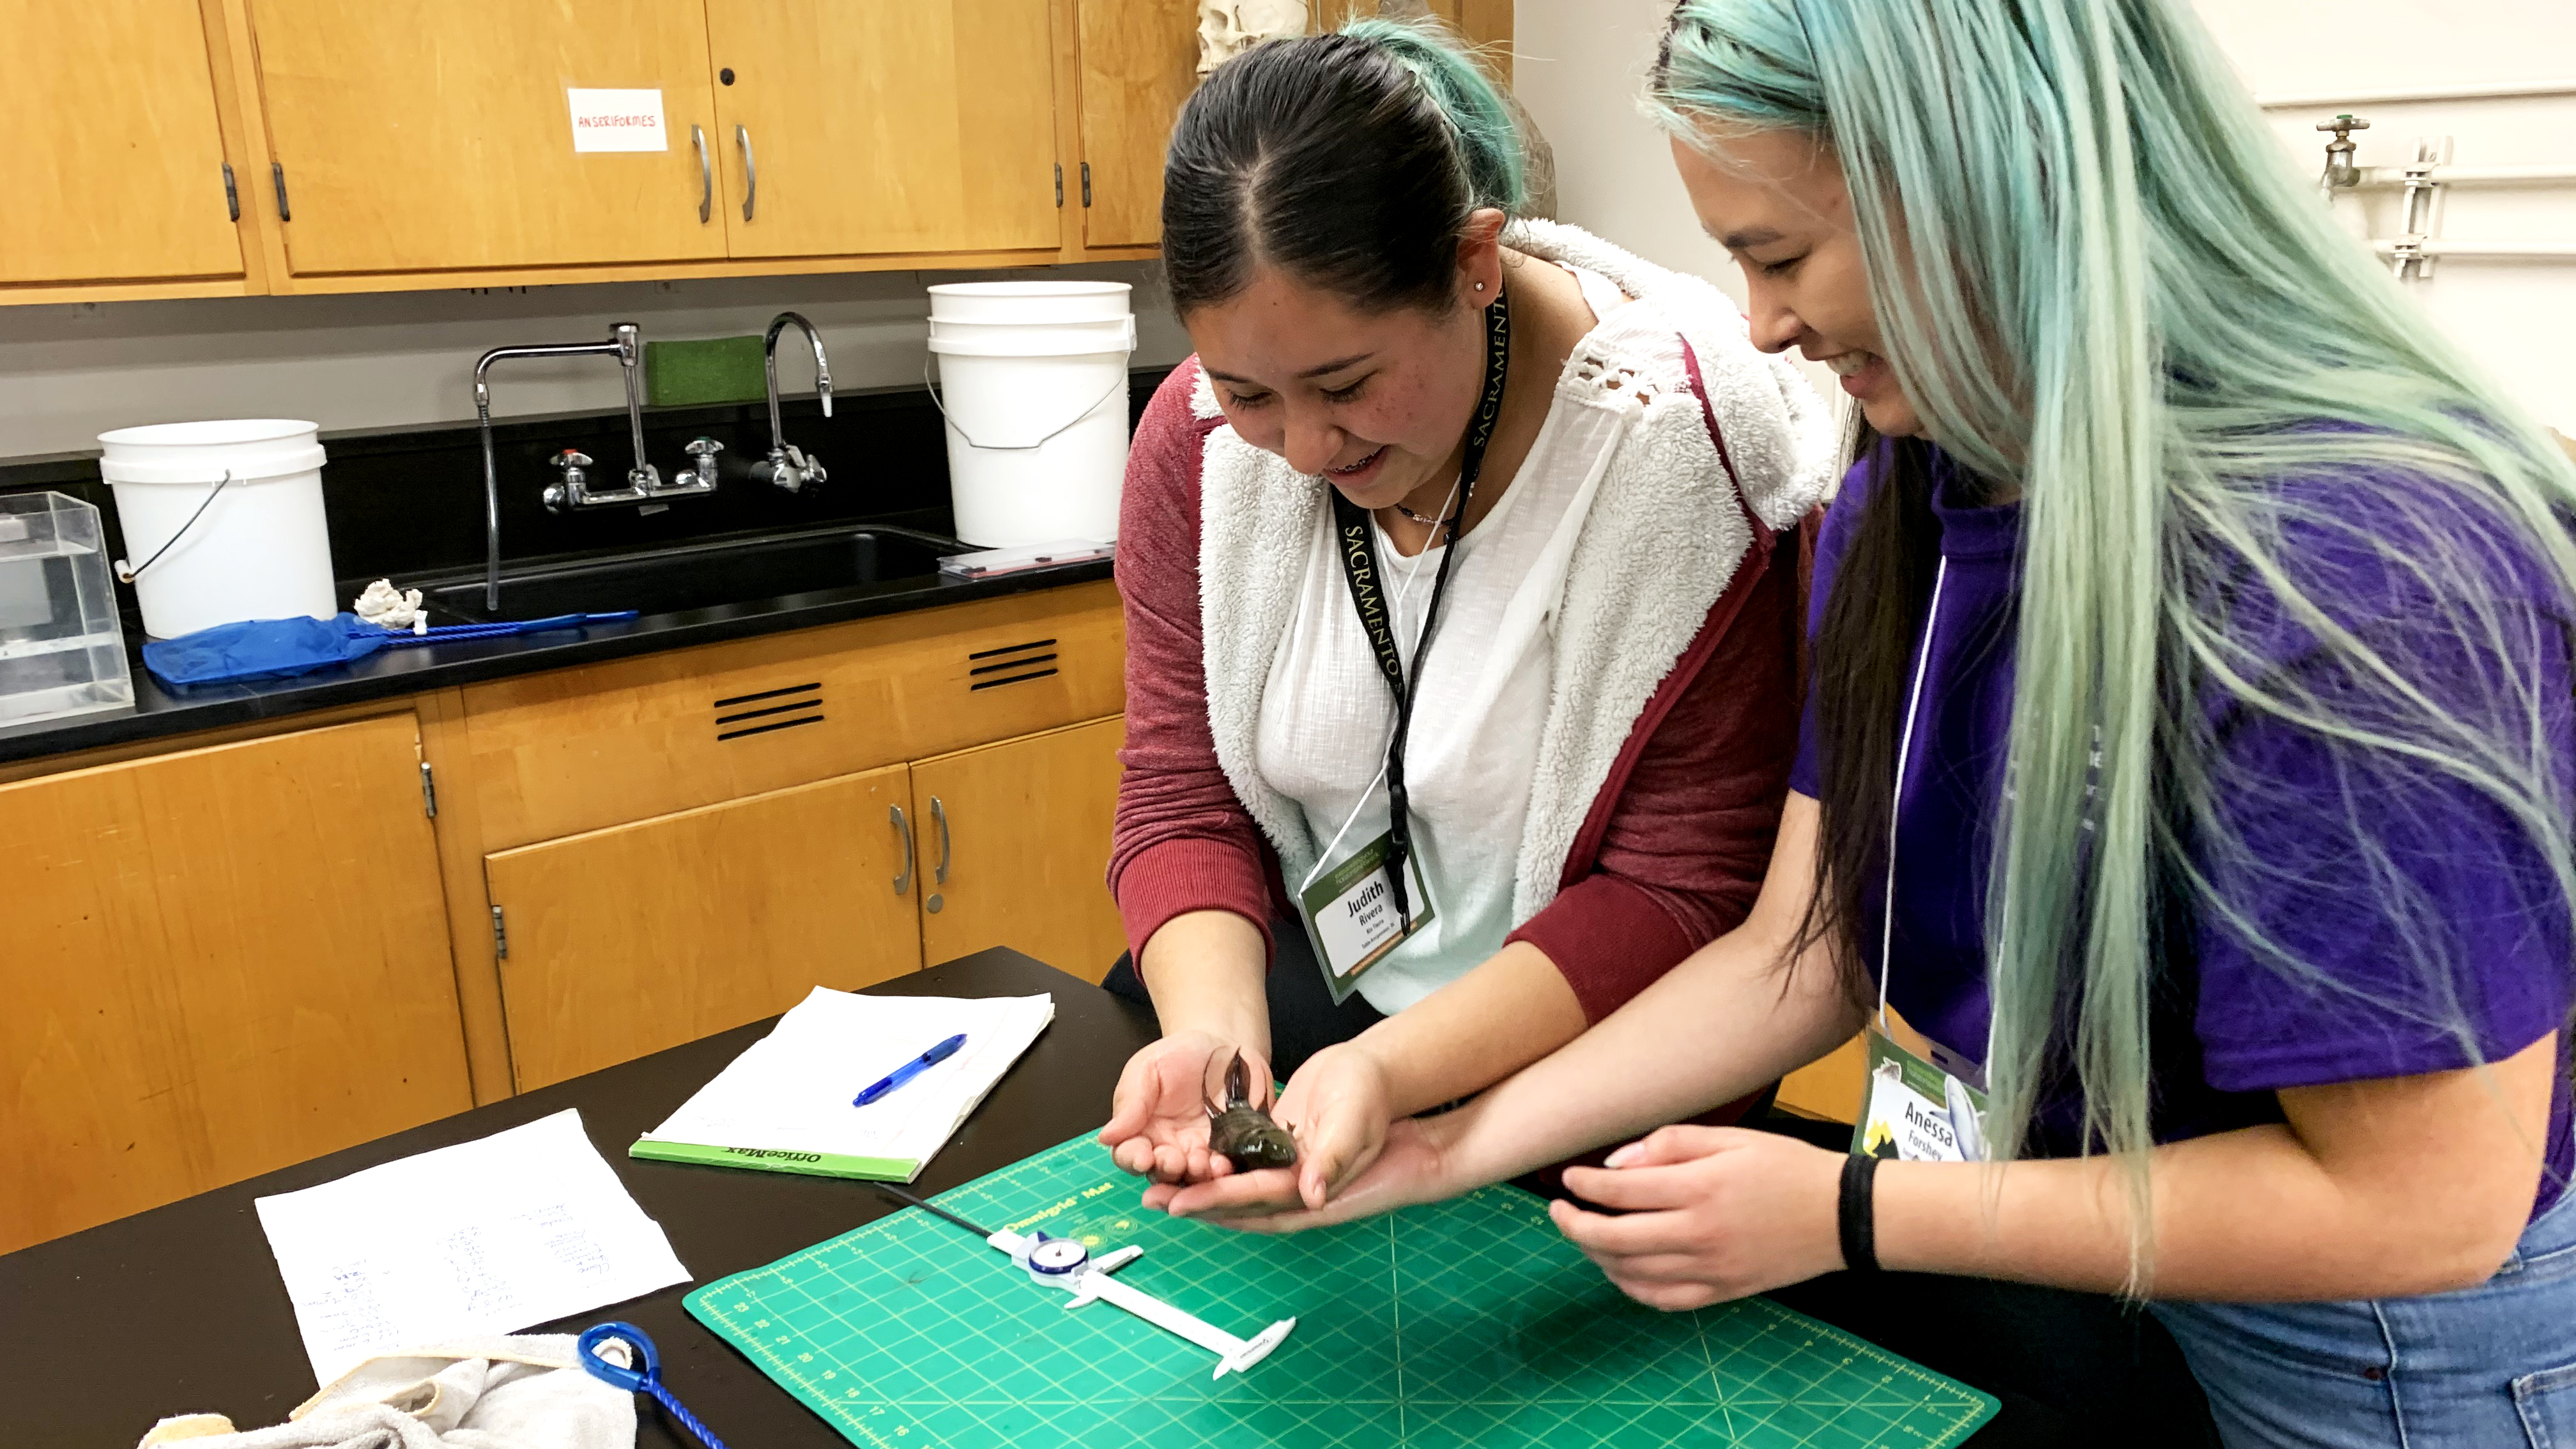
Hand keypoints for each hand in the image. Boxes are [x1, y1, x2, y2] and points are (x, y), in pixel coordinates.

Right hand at [1099, 1031, 1266, 1187]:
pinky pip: (1223, 1169)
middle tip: (1173, 1161)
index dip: (1132, 1159)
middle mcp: (1168, 1148)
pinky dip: (1223, 1172)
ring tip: (1201, 1165)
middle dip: (1165, 1171)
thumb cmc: (1179, 1055)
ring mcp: (1199, 1153)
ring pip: (1191, 1178)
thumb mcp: (1148, 1068)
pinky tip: (1223, 1164)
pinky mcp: (1228, 1151)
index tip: (1142, 1157)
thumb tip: (1106, 1137)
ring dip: (1194, 1177)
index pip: (1129, 1154)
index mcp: (1141, 1130)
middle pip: (1159, 1173)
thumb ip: (1131, 1101)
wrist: (1223, 1048)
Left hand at [1156, 1042, 1394, 1218]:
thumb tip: (1312, 1195)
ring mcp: (1283, 1166)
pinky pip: (1237, 1163)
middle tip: (1152, 1199)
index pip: (1256, 1197)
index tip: (1180, 1203)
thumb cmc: (1369, 1096)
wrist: (1374, 1074)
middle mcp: (1293, 1182)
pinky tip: (1182, 1162)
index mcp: (1311, 1183)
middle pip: (1236, 1200)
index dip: (1216, 1200)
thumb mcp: (1354, 1124)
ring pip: (1232, 1184)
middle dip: (1194, 1201)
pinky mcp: (1275, 1146)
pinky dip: (1210, 1165)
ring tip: (1156, 1187)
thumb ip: (1333, 1159)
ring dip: (1196, 1187)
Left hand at [1550, 1126, 1845, 1310]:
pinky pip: (1662, 1299)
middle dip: (1574, 1225)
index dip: (1585, 1185)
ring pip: (1630, 1273)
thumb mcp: (1731, 1138)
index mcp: (1700, 1188)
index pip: (1621, 1190)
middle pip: (1613, 1238)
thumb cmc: (1787, 1168)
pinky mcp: (1722, 1292)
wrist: (1841, 1216)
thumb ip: (1670, 1145)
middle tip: (1559, 1210)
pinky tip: (1618, 1268)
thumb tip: (1616, 1163)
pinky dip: (1630, 1286)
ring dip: (1596, 1254)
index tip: (1568, 1178)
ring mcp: (1710, 1270)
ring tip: (1585, 1234)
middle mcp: (1700, 1234)